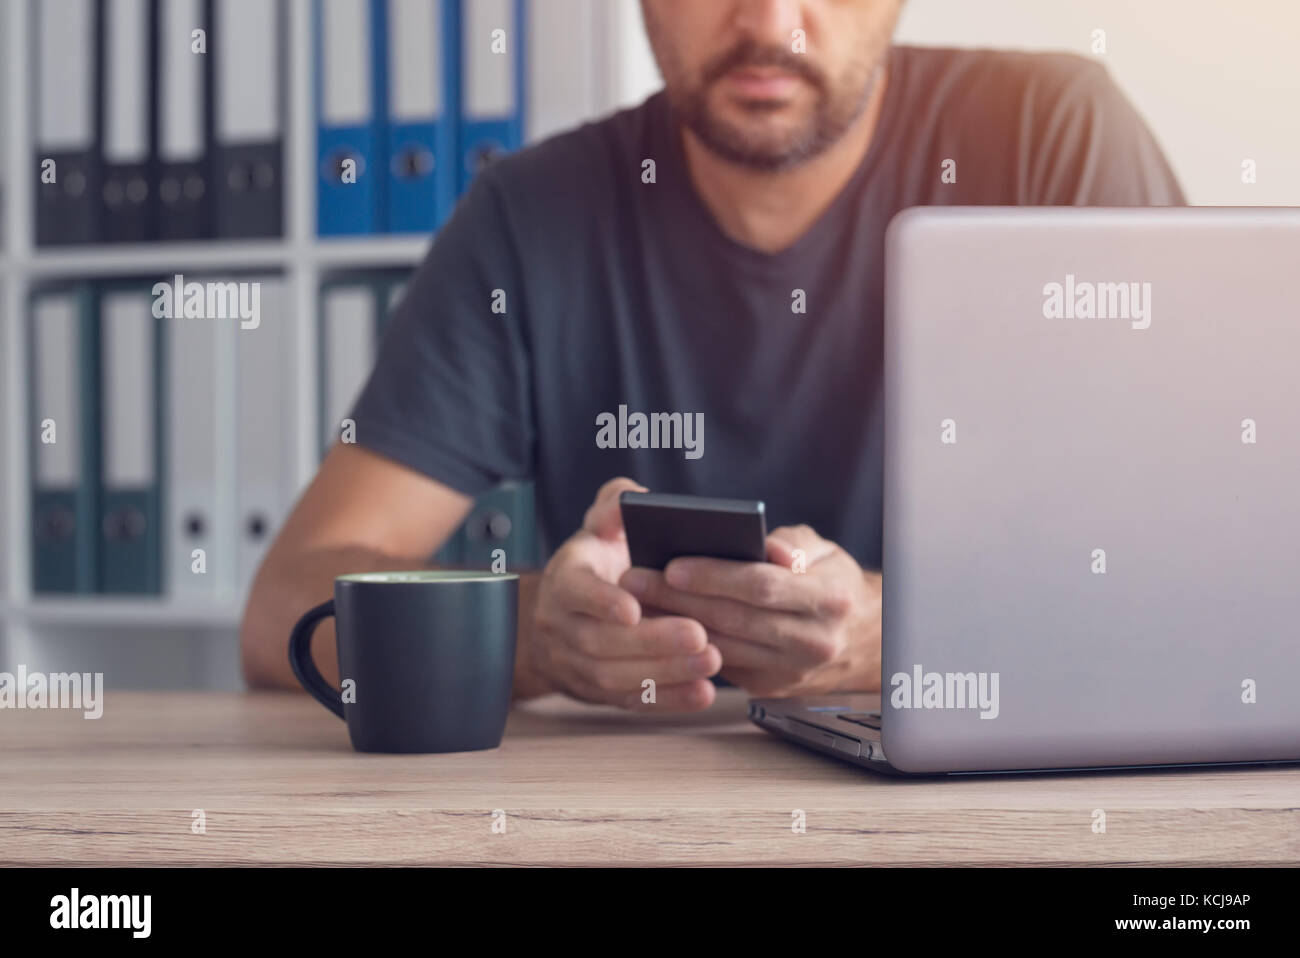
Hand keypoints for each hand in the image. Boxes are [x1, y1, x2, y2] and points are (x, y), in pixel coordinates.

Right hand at [529, 478, 721, 709]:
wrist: (567, 616)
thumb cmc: (598, 563)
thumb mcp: (599, 527)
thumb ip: (614, 505)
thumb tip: (633, 501)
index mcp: (565, 580)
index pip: (575, 592)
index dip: (601, 601)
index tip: (633, 609)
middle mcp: (562, 625)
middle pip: (600, 642)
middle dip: (651, 642)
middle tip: (699, 635)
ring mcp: (576, 664)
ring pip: (614, 677)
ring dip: (665, 672)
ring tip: (711, 660)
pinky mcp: (597, 692)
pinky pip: (630, 702)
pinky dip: (667, 700)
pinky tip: (702, 692)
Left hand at [619, 525, 881, 695]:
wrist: (861, 639)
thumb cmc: (831, 580)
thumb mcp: (824, 551)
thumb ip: (792, 545)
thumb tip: (764, 545)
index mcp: (829, 599)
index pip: (762, 586)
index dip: (715, 576)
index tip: (673, 565)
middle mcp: (813, 640)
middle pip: (733, 619)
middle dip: (678, 600)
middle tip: (633, 580)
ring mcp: (791, 671)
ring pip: (721, 647)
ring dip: (672, 626)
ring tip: (634, 603)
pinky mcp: (769, 687)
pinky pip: (720, 665)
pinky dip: (684, 647)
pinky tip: (655, 627)